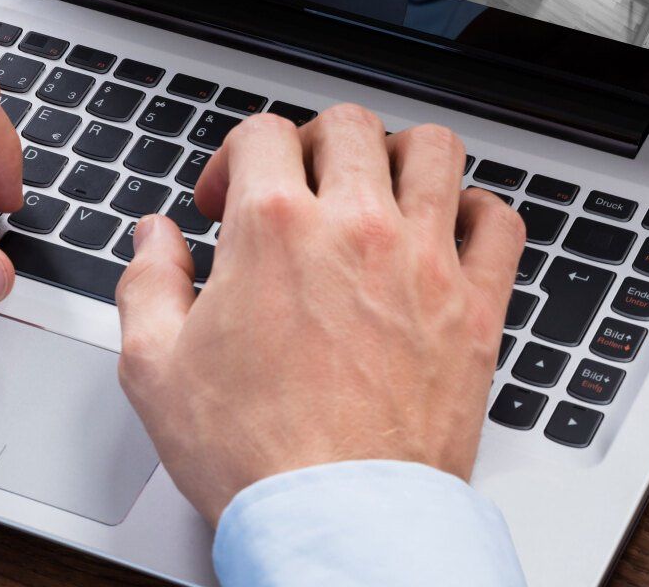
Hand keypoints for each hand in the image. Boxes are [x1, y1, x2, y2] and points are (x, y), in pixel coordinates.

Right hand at [115, 105, 523, 524]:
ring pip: (434, 151)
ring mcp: (425, 262)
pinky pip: (501, 222)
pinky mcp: (476, 307)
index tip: (226, 201)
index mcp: (274, 230)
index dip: (235, 158)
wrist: (336, 523)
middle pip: (348, 125)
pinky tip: (447, 231)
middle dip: (312, 145)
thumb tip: (153, 238)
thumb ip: (147, 284)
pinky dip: (478, 212)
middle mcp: (355, 229)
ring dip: (400, 157)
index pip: (264, 132)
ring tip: (377, 189)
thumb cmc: (254, 456)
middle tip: (297, 190)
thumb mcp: (155, 368)